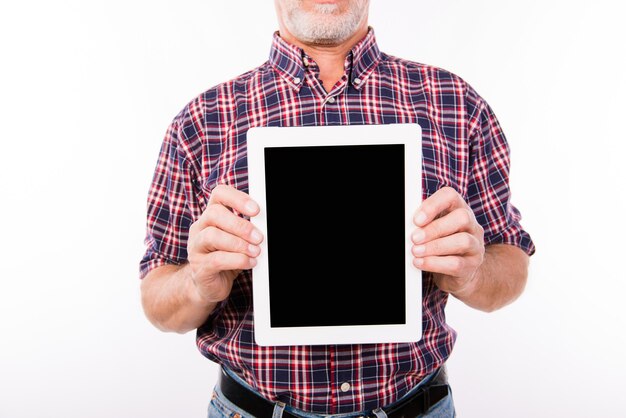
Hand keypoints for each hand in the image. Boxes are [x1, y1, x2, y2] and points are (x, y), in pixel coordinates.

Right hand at [186, 185, 262, 303]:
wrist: (209, 286)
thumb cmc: (227, 258)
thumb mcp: (238, 239)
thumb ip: (247, 229)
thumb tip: (265, 225)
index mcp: (210, 216)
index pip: (219, 194)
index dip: (238, 198)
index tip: (256, 210)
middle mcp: (199, 228)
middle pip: (214, 213)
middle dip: (240, 225)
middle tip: (258, 237)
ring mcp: (196, 247)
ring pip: (212, 236)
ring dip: (239, 244)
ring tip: (255, 251)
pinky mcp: (199, 267)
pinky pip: (216, 260)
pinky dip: (238, 260)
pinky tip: (250, 262)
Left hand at [411, 187, 484, 295]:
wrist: (457, 271)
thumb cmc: (440, 243)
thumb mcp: (431, 229)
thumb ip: (423, 223)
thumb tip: (407, 226)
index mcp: (458, 209)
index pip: (450, 196)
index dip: (433, 205)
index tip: (416, 220)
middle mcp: (471, 224)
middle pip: (462, 218)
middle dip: (435, 229)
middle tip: (414, 238)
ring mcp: (476, 244)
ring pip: (463, 241)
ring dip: (435, 247)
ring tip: (416, 251)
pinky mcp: (473, 264)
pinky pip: (457, 264)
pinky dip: (436, 263)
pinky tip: (421, 262)